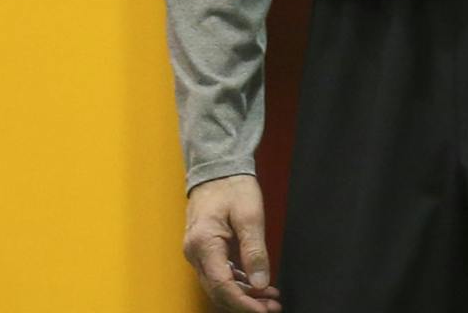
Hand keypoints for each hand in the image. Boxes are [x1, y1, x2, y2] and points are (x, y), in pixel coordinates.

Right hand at [183, 174, 281, 310]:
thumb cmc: (231, 186)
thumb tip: (260, 282)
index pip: (222, 286)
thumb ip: (255, 251)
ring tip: (270, 298)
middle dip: (246, 304)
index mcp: (204, 243)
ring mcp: (196, 251)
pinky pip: (218, 275)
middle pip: (218, 292)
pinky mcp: (203, 250)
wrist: (216, 169)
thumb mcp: (249, 216)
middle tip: (272, 306)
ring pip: (218, 286)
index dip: (245, 304)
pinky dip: (237, 285)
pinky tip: (256, 285)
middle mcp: (194, 251)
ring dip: (243, 296)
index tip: (265, 310)